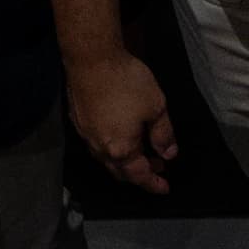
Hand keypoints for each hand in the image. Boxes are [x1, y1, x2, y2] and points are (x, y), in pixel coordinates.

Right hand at [62, 49, 177, 194]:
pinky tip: (120, 134)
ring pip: (106, 159)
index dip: (154, 184)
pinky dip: (112, 147)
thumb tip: (169, 154)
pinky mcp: (79, 122)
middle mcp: (100, 149)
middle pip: (120, 172)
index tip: (164, 188)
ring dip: (125, 161)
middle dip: (139, 174)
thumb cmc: (125, 82)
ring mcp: (86, 136)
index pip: (139, 175)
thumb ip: (163, 134)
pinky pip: (96, 144)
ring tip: (141, 151)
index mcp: (121, 149)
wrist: (91, 60)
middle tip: (157, 167)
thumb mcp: (156, 107)